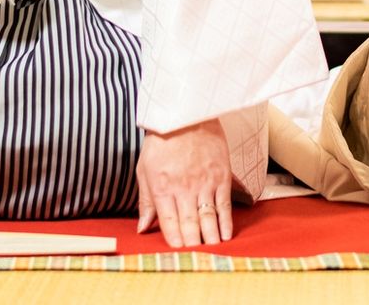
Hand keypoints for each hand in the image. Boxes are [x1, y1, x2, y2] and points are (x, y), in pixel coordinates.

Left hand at [136, 117, 232, 246]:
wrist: (186, 112)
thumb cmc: (162, 140)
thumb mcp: (144, 168)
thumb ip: (146, 200)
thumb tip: (142, 227)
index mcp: (162, 187)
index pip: (169, 223)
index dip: (174, 241)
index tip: (178, 252)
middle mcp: (184, 188)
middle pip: (189, 225)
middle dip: (193, 244)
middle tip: (196, 256)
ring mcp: (204, 182)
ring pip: (208, 218)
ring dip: (210, 238)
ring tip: (212, 251)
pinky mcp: (221, 175)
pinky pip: (224, 204)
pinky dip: (225, 222)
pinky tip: (225, 234)